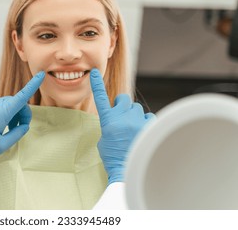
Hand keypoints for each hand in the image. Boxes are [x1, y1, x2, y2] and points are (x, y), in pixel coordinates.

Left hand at [0, 71, 44, 160]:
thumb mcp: (1, 146)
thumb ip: (16, 134)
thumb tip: (24, 127)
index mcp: (3, 112)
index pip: (22, 96)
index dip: (33, 85)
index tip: (41, 74)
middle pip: (17, 103)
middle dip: (23, 114)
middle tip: (19, 129)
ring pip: (7, 105)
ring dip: (13, 115)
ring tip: (8, 131)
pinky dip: (4, 115)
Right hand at [90, 68, 154, 183]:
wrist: (128, 170)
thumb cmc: (113, 157)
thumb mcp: (104, 140)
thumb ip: (109, 125)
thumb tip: (117, 121)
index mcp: (108, 121)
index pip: (101, 98)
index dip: (97, 85)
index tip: (95, 73)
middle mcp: (122, 117)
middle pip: (124, 99)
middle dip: (123, 104)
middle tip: (123, 113)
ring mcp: (136, 121)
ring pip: (137, 108)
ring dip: (135, 115)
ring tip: (133, 128)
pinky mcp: (148, 126)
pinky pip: (148, 117)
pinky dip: (146, 122)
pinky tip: (143, 132)